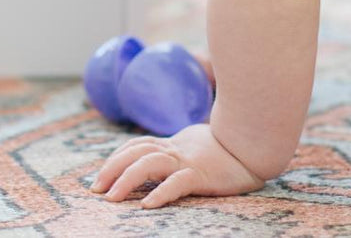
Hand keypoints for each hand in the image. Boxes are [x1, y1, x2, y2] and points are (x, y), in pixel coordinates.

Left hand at [90, 123, 265, 207]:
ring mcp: (188, 161)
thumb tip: (159, 159)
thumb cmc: (227, 148)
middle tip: (95, 189)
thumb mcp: (195, 145)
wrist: (255, 144)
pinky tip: (147, 205)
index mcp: (174, 144)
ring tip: (112, 198)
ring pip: (150, 165)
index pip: (137, 146)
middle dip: (112, 169)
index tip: (100, 176)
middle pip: (135, 153)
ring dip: (127, 180)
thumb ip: (178, 150)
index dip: (116, 159)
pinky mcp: (202, 175)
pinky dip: (161, 193)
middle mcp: (176, 150)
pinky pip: (177, 183)